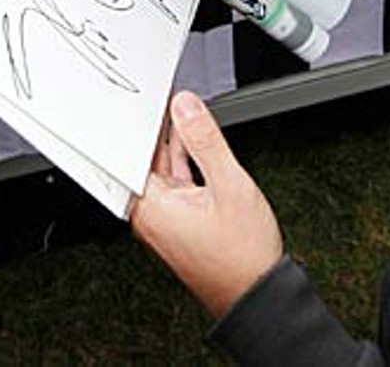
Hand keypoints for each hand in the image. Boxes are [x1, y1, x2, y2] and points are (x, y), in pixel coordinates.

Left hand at [130, 92, 282, 318]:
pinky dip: (188, 162)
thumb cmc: (242, 255)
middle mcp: (151, 213)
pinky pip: (178, 182)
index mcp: (150, 205)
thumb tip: (186, 107)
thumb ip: (206, 141)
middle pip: (148, 157)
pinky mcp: (180, 223)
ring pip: (165, 168)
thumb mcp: (229, 185)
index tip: (152, 95)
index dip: (141, 119)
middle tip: (173, 96)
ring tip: (188, 112)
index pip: (132, 151)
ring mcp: (165, 219)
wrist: (257, 294)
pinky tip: (198, 143)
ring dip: (178, 143)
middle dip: (161, 127)